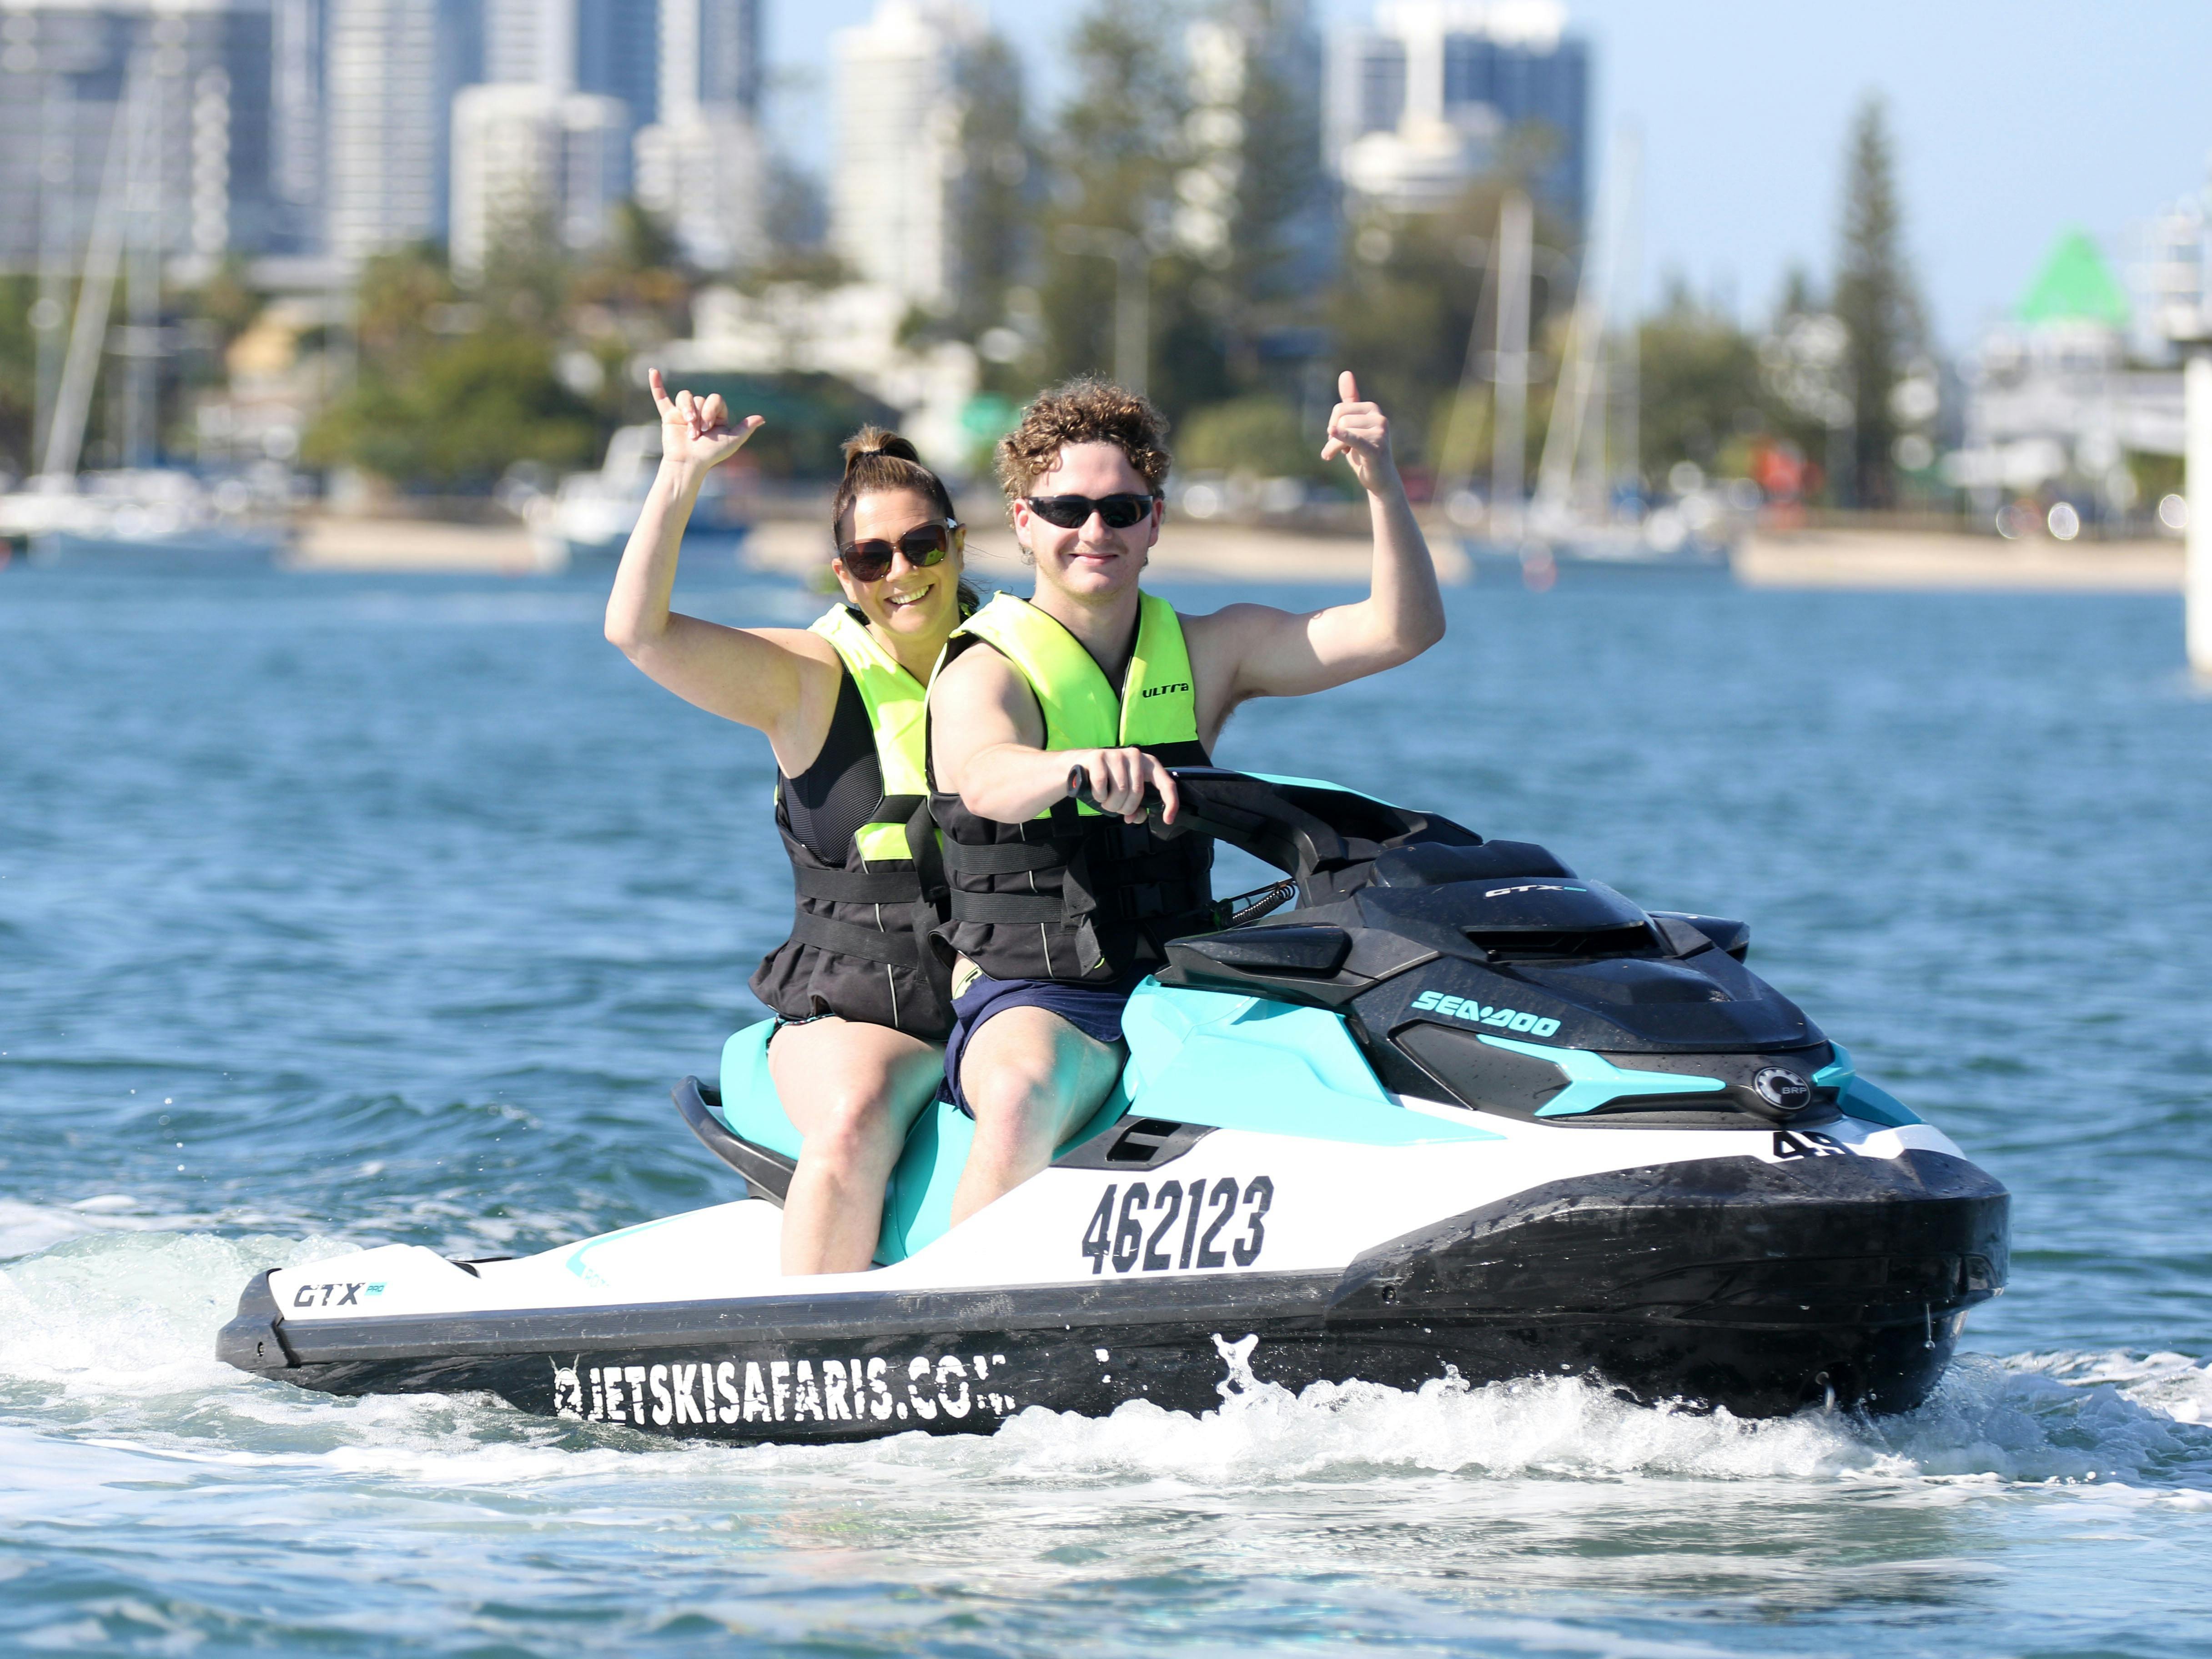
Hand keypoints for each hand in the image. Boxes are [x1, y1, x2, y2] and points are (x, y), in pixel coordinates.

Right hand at [650, 368, 762, 476]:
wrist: (688, 463)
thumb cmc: (711, 454)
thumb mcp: (732, 440)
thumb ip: (746, 428)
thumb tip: (762, 418)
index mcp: (716, 416)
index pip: (715, 399)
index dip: (712, 410)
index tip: (710, 428)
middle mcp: (700, 412)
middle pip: (700, 398)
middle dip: (699, 414)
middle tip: (698, 433)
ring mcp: (684, 413)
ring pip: (685, 396)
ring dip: (687, 410)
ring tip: (688, 426)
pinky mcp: (669, 416)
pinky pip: (661, 398)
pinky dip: (656, 385)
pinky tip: (653, 371)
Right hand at [1070, 747, 1179, 824]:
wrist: (1082, 766)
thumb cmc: (1109, 782)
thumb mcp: (1127, 794)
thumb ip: (1136, 808)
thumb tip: (1135, 817)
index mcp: (1149, 764)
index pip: (1167, 783)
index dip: (1171, 803)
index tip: (1168, 819)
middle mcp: (1136, 756)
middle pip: (1137, 792)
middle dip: (1125, 808)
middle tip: (1116, 808)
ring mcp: (1117, 754)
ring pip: (1120, 790)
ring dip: (1111, 804)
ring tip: (1106, 801)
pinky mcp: (1099, 756)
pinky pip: (1102, 785)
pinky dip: (1099, 795)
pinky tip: (1097, 793)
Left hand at [1319, 370, 1397, 493]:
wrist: (1380, 480)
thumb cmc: (1364, 452)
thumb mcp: (1355, 425)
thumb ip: (1350, 401)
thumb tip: (1345, 373)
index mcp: (1373, 409)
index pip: (1339, 409)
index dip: (1333, 425)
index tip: (1339, 438)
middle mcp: (1379, 418)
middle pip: (1340, 420)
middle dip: (1333, 437)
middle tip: (1341, 449)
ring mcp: (1380, 434)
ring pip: (1342, 432)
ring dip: (1334, 448)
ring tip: (1343, 456)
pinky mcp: (1376, 449)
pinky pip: (1354, 439)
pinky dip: (1342, 437)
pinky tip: (1332, 434)